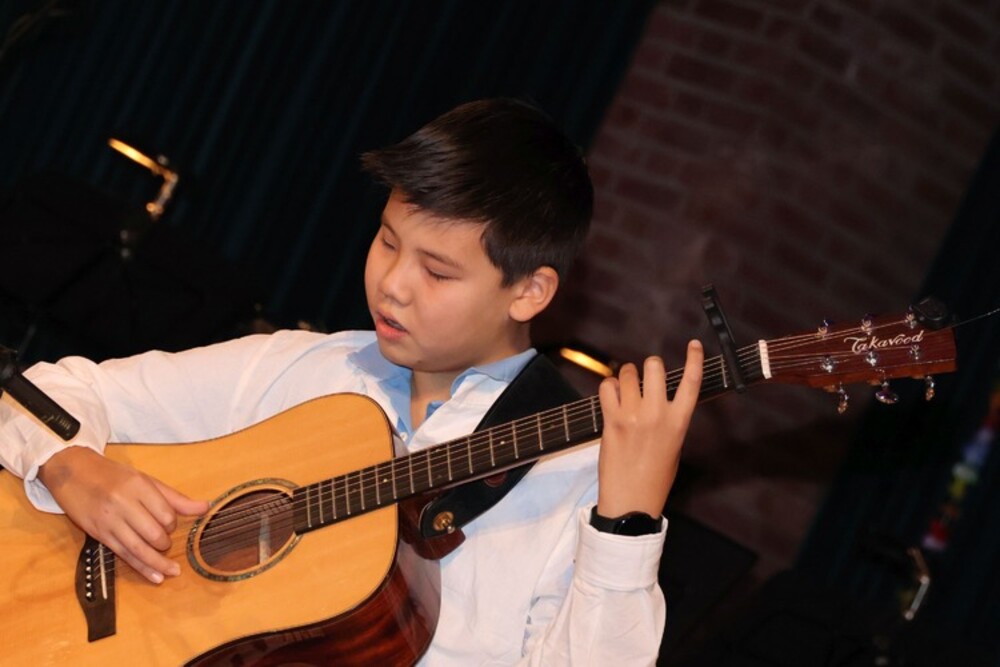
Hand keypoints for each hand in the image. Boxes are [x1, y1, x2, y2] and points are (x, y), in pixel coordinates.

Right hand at [39, 446, 208, 583]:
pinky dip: (140, 567)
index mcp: (138, 486)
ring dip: (158, 563)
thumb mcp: (145, 480)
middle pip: (153, 533)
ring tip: (172, 572)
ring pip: (138, 548)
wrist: (73, 472)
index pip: (165, 513)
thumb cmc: (113, 475)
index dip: (172, 524)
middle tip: (166, 544)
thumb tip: (206, 507)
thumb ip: (175, 497)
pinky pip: (123, 554)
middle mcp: (123, 504)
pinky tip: (154, 577)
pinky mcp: (98, 534)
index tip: (170, 525)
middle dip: (164, 543)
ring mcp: (109, 521)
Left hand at [596, 340, 702, 517]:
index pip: (692, 382)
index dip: (695, 358)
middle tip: (645, 376)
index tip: (693, 344)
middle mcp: (658, 414)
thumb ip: (670, 420)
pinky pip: (607, 387)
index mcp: (680, 422)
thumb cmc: (655, 477)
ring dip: (626, 375)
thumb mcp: (674, 447)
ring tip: (625, 387)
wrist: (631, 501)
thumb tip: (660, 399)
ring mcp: (633, 416)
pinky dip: (608, 386)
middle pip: (654, 367)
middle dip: (650, 366)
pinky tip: (611, 396)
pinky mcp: (611, 421)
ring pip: (628, 373)